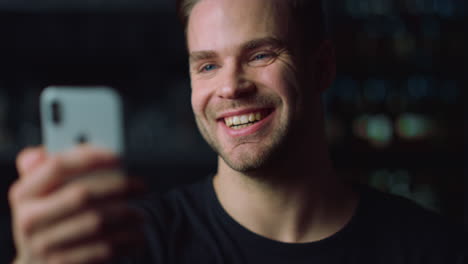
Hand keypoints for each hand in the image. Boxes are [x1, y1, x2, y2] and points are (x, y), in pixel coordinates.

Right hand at [9, 146, 145, 263]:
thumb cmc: (45, 220)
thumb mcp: (38, 193)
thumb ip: (43, 168)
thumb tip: (43, 151)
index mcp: (23, 194)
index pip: (57, 167)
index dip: (90, 157)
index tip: (118, 156)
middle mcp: (29, 220)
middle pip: (82, 195)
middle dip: (118, 187)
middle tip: (141, 186)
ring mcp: (44, 245)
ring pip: (96, 223)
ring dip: (126, 215)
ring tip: (141, 213)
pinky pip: (102, 249)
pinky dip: (125, 240)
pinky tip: (136, 235)